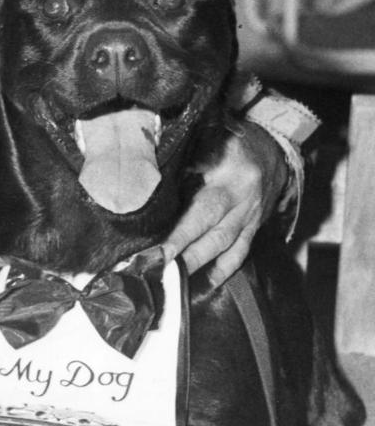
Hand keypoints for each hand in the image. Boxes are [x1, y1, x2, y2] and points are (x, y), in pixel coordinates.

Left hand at [161, 121, 286, 284]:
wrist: (275, 146)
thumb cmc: (232, 141)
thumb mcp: (210, 141)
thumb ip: (184, 159)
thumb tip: (149, 178)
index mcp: (229, 177)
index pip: (203, 209)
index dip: (181, 233)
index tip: (158, 251)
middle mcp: (242, 201)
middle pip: (214, 234)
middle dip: (185, 255)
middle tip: (158, 271)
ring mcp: (250, 216)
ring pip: (226, 246)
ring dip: (200, 265)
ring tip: (174, 282)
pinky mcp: (255, 226)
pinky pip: (241, 252)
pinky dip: (223, 269)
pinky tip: (205, 284)